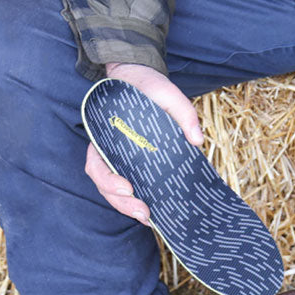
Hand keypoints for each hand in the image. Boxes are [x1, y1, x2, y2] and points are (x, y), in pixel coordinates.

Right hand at [83, 63, 202, 223]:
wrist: (139, 78)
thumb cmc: (148, 85)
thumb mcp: (166, 91)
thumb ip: (182, 111)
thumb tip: (197, 140)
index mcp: (106, 133)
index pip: (97, 163)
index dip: (108, 180)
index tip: (128, 188)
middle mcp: (107, 148)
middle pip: (104, 183)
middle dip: (121, 202)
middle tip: (144, 212)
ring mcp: (117, 156)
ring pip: (112, 189)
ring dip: (126, 206)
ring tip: (147, 217)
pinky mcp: (130, 161)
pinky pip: (126, 184)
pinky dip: (134, 199)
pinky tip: (150, 209)